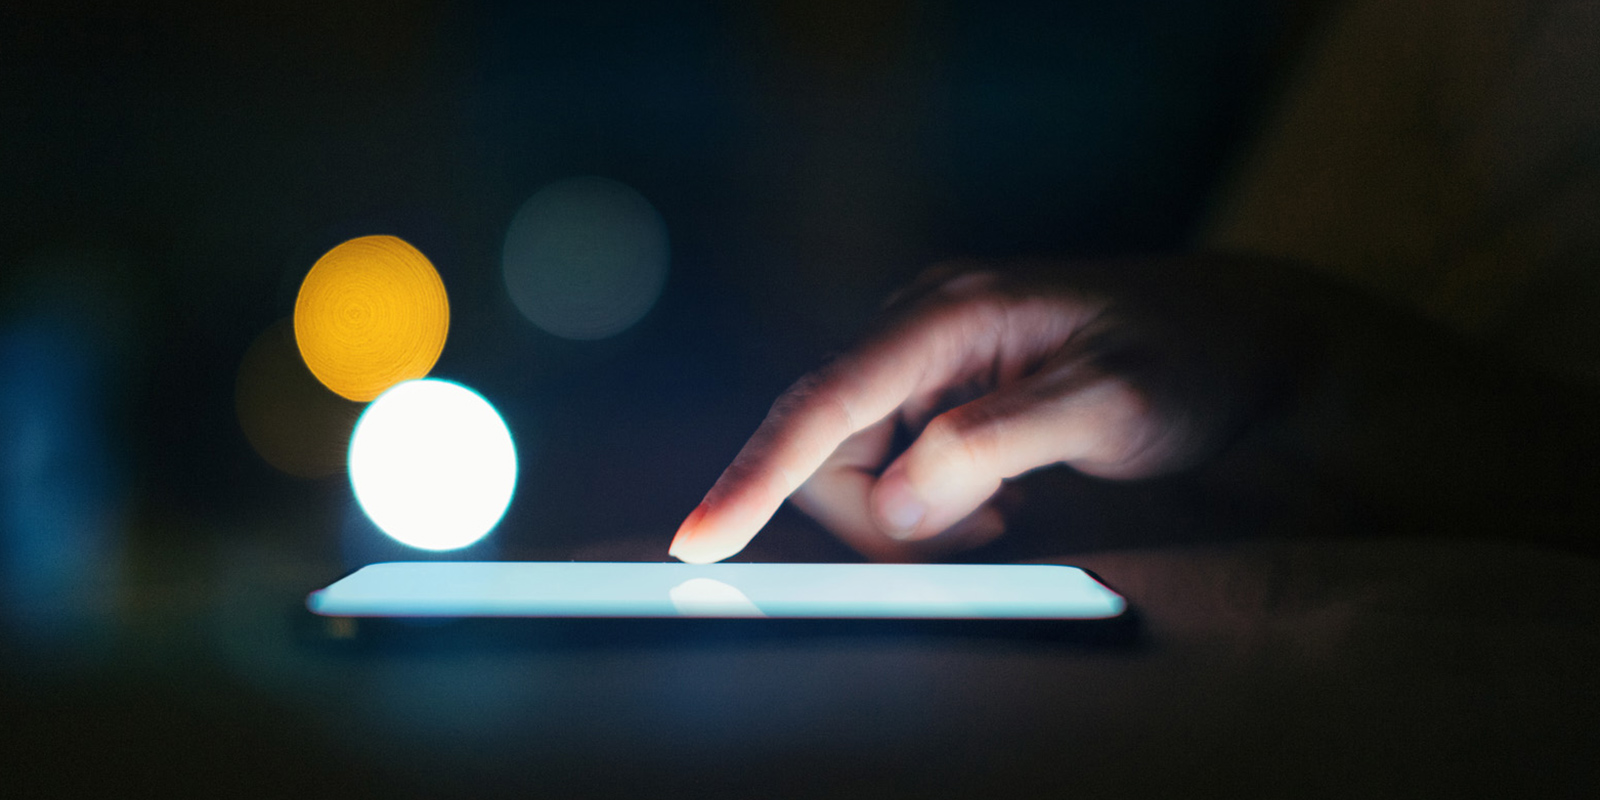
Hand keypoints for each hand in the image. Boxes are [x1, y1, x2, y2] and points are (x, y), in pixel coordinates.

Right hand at [668, 259, 1297, 562]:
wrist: (1243, 339)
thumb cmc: (1190, 357)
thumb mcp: (1113, 401)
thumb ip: (999, 442)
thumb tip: (896, 500)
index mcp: (949, 313)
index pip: (826, 402)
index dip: (755, 475)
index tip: (698, 539)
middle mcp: (919, 329)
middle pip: (828, 449)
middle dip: (882, 515)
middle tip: (991, 529)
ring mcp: (926, 362)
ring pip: (855, 468)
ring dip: (914, 515)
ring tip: (1010, 506)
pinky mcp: (939, 395)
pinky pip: (892, 469)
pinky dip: (933, 507)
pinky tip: (1002, 497)